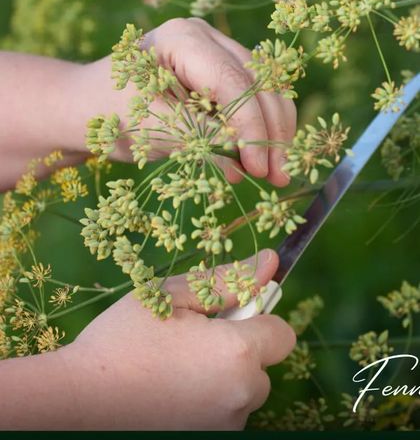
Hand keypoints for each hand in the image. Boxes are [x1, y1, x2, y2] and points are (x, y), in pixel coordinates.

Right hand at [59, 249, 294, 429]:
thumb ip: (227, 281)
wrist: (79, 400)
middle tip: (191, 339)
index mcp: (237, 354)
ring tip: (174, 365)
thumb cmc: (125, 338)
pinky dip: (208, 399)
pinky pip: (224, 411)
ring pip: (242, 390)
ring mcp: (225, 426)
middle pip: (263, 365)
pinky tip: (170, 390)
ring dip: (222, 375)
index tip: (226, 314)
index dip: (258, 318)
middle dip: (238, 348)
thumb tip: (271, 263)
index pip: (282, 333)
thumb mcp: (173, 295)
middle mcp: (241, 397)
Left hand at [85, 18, 295, 186]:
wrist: (88, 110)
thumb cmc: (109, 113)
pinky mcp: (219, 77)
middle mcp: (207, 39)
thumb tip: (245, 166)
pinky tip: (259, 160)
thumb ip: (202, 141)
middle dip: (270, 132)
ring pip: (264, 92)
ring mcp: (216, 55)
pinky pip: (251, 102)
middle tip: (277, 175)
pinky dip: (258, 132)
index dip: (252, 127)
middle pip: (259, 84)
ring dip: (272, 133)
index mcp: (184, 38)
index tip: (259, 168)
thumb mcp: (155, 128)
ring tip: (275, 173)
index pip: (234, 82)